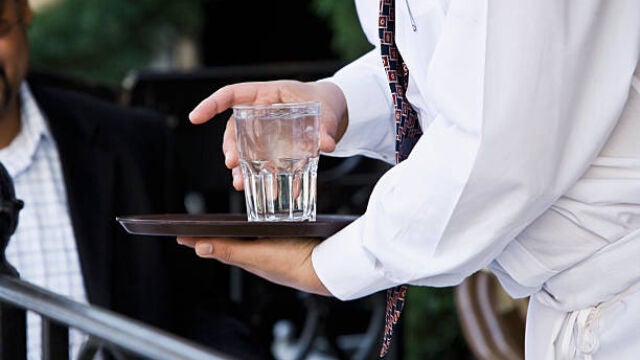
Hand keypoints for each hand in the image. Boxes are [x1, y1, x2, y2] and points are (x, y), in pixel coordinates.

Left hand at [176, 236, 330, 295]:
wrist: (325, 266)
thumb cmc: (292, 263)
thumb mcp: (257, 255)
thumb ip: (230, 250)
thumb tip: (199, 247)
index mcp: (248, 258)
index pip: (218, 247)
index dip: (199, 240)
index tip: (179, 233)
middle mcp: (258, 255)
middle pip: (230, 243)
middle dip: (213, 235)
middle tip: (197, 229)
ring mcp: (272, 250)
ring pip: (248, 239)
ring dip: (233, 234)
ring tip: (220, 229)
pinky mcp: (286, 243)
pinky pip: (266, 235)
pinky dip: (257, 230)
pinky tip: (261, 225)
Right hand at [189, 80, 347, 189]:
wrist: (331, 113)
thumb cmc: (322, 102)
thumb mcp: (325, 110)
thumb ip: (325, 126)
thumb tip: (327, 144)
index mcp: (266, 94)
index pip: (231, 94)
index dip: (211, 104)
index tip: (195, 117)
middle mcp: (259, 113)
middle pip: (235, 128)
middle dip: (230, 146)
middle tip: (232, 163)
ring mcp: (263, 132)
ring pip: (242, 147)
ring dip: (238, 166)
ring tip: (240, 183)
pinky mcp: (271, 148)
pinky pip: (258, 162)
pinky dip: (256, 176)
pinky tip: (259, 189)